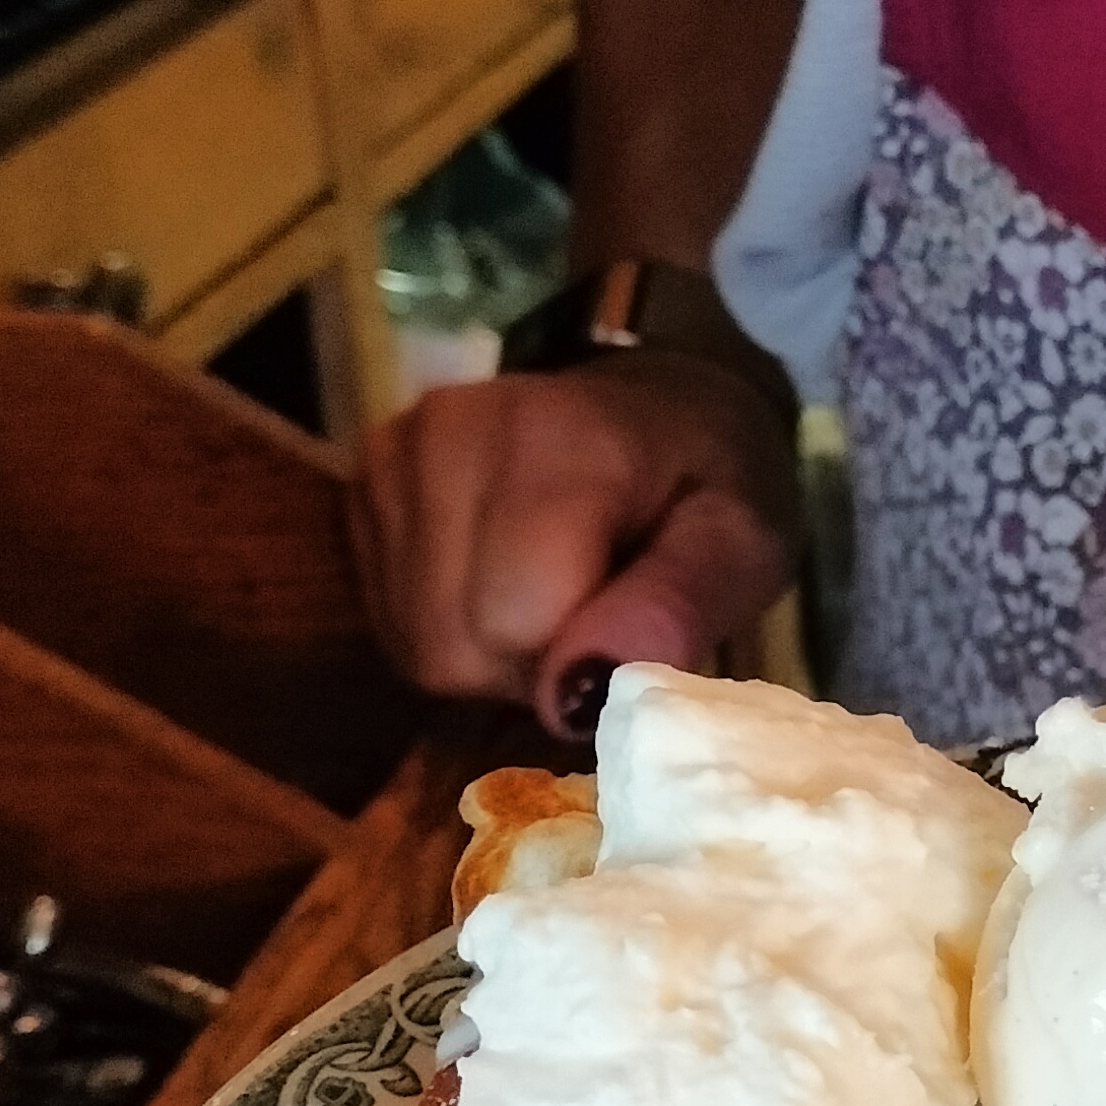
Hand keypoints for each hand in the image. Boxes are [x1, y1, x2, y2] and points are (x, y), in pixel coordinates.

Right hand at [351, 354, 798, 738]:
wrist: (656, 408)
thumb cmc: (711, 483)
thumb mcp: (743, 546)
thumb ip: (672, 611)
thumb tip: (576, 697)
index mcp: (557, 440)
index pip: (513, 621)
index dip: (574, 664)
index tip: (624, 627)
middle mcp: (449, 433)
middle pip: (451, 641)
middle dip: (527, 667)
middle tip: (593, 618)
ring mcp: (391, 454)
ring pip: (415, 641)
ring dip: (488, 655)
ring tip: (553, 599)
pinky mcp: (362, 484)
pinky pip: (389, 620)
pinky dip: (449, 630)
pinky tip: (501, 587)